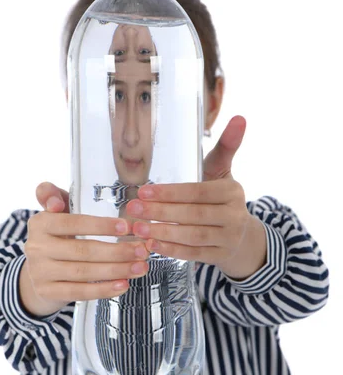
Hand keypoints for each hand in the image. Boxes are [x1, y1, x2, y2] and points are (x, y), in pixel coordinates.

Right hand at [19, 182, 149, 316]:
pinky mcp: (47, 292)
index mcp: (41, 223)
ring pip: (84, 272)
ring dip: (116, 270)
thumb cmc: (56, 238)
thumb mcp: (55, 214)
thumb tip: (55, 202)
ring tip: (139, 267)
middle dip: (117, 251)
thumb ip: (55, 197)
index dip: (100, 226)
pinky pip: (80, 292)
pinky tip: (123, 285)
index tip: (126, 227)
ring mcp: (40, 272)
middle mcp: (37, 247)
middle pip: (82, 250)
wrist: (37, 273)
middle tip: (141, 250)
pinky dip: (103, 290)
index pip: (73, 223)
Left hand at [126, 116, 266, 279]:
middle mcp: (234, 216)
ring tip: (138, 228)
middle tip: (132, 209)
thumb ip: (226, 147)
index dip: (171, 193)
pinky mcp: (219, 256)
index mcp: (232, 192)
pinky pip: (193, 253)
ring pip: (193, 236)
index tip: (143, 192)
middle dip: (161, 212)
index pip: (199, 192)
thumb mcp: (223, 173)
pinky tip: (152, 244)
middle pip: (193, 214)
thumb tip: (240, 117)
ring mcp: (228, 239)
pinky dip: (172, 249)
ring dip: (163, 232)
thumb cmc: (222, 200)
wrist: (242, 238)